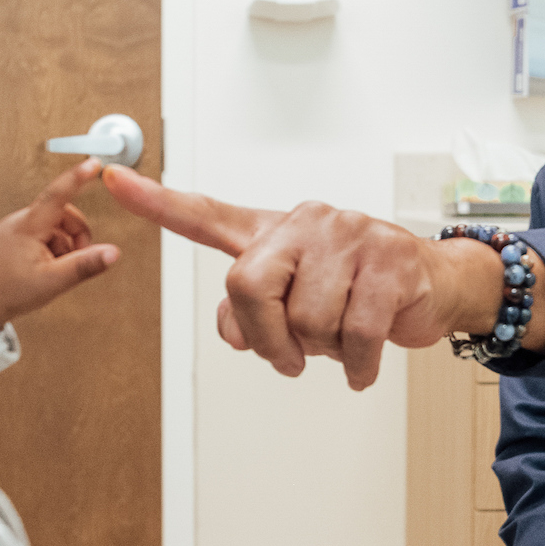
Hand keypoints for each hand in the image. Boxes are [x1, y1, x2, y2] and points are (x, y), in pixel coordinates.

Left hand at [0, 159, 121, 326]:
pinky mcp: (13, 237)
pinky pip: (41, 234)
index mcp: (28, 226)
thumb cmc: (8, 293)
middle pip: (63, 214)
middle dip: (76, 235)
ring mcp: (15, 228)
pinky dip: (51, 247)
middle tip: (76, 259)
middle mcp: (20, 221)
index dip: (78, 177)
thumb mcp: (53, 281)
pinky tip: (45, 266)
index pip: (58, 194)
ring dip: (64, 244)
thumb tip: (112, 253)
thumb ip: (84, 265)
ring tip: (56, 267)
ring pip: (54, 226)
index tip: (94, 164)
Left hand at [101, 167, 544, 390]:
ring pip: (307, 320)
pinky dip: (356, 366)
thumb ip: (251, 314)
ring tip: (342, 341)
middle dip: (267, 339)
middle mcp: (304, 222)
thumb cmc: (355, 292)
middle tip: (291, 357)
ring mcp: (348, 236)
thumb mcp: (297, 303)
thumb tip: (233, 332)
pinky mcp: (389, 261)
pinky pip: (355, 334)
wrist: (435, 284)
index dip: (155, 203)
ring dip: (323, 353)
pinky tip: (362, 367)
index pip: (205, 214)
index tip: (109, 178)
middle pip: (248, 288)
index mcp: (272, 232)